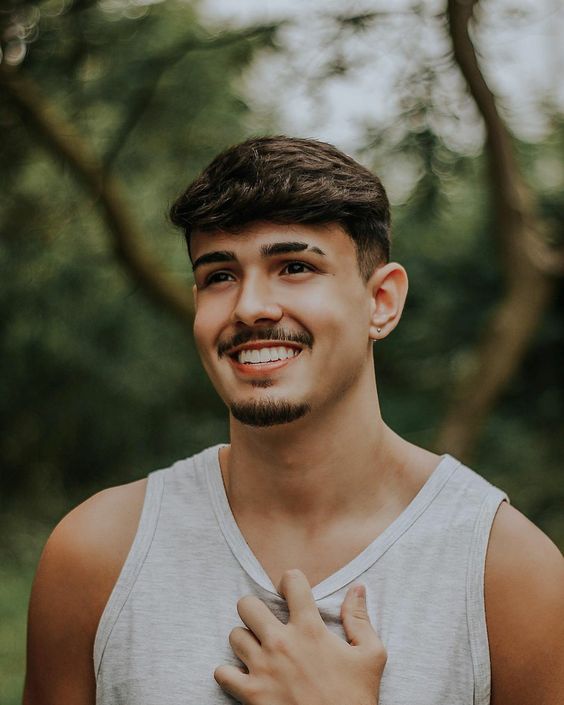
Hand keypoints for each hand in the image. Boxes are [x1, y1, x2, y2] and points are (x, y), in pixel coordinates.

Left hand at [214, 568, 385, 704]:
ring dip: (245, 640)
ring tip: (258, 649)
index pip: (291, 581)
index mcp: (309, 628)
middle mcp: (281, 643)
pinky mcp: (251, 694)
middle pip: (247, 605)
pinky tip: (245, 675)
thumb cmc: (356, 698)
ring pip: (235, 636)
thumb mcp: (370, 655)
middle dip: (256, 609)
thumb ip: (360, 618)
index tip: (292, 593)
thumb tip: (357, 588)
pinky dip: (229, 673)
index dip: (291, 582)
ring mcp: (263, 668)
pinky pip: (222, 673)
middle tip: (267, 622)